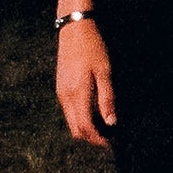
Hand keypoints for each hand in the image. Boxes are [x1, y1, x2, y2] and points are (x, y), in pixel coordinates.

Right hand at [55, 20, 116, 145]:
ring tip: (102, 126)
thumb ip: (107, 99)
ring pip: (70, 121)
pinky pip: (68, 111)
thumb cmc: (92, 48)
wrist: (74, 29)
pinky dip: (79, 117)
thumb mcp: (105, 72)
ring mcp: (61, 92)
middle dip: (90, 138)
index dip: (97, 139)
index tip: (109, 143)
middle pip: (75, 129)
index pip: (85, 127)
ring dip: (85, 128)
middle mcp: (65, 96)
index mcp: (77, 93)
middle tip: (107, 138)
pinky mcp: (60, 87)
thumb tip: (111, 122)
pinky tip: (92, 112)